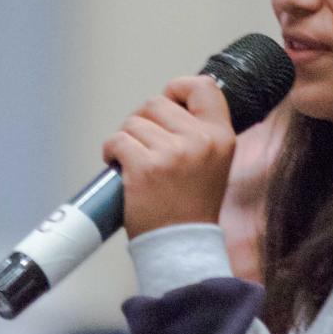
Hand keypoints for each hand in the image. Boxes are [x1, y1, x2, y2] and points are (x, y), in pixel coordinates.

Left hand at [102, 74, 234, 237]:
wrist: (181, 247)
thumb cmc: (190, 206)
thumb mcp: (213, 162)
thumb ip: (199, 131)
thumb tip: (170, 100)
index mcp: (221, 137)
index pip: (203, 86)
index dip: (179, 88)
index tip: (169, 104)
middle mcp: (200, 141)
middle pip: (156, 102)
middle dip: (144, 121)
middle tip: (147, 147)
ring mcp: (171, 154)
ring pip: (133, 122)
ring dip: (127, 139)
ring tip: (137, 163)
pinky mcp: (144, 168)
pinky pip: (116, 140)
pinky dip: (111, 152)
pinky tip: (120, 168)